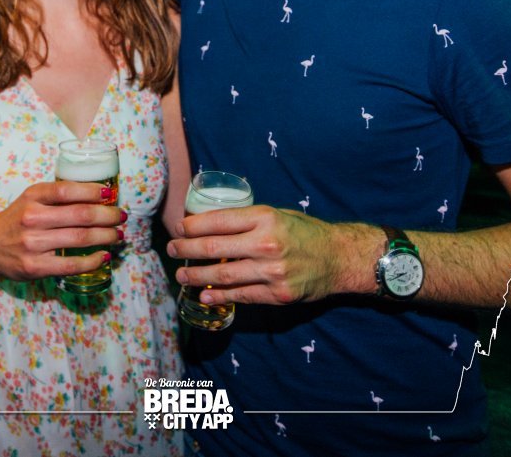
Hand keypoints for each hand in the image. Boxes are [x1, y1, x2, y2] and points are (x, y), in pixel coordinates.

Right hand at [0, 180, 122, 280]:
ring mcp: (33, 244)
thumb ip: (58, 197)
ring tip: (118, 235)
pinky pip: (72, 265)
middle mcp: (32, 218)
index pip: (68, 190)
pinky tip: (104, 256)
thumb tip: (99, 196)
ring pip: (80, 238)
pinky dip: (93, 260)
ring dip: (106, 236)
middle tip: (121, 216)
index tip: (110, 195)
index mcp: (33, 197)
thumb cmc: (16, 220)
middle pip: (81, 215)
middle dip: (108, 216)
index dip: (94, 191)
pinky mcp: (35, 267)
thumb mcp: (31, 199)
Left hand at [167, 206, 355, 304]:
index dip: (192, 226)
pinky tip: (205, 295)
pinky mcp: (277, 294)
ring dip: (196, 276)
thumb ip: (248, 220)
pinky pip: (241, 296)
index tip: (179, 229)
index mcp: (264, 218)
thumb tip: (210, 224)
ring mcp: (271, 271)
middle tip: (171, 249)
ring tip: (181, 275)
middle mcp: (265, 244)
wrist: (339, 257)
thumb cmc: (305, 232)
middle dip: (185, 250)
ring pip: (222, 275)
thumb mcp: (277, 214)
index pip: (217, 221)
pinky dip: (219, 296)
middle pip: (213, 248)